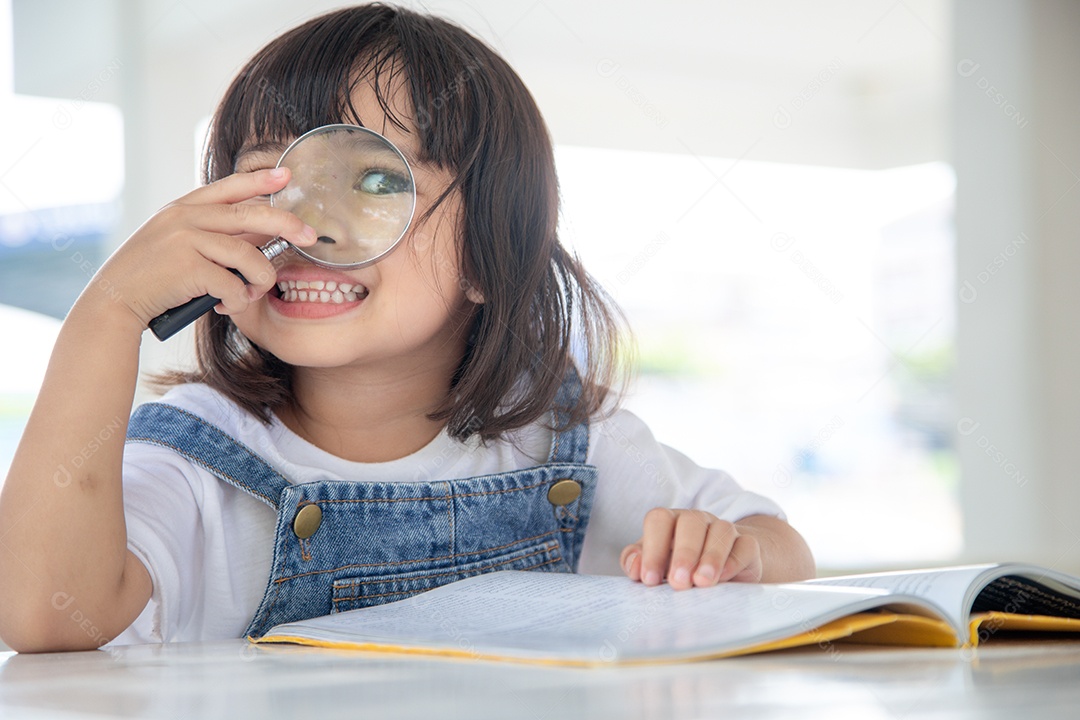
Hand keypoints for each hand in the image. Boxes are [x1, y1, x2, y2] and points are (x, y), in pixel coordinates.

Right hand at [90, 167, 317, 328]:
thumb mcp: (177, 244)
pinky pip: (234, 283)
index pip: (228, 187)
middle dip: (287, 223)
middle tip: (310, 236)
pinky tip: (226, 305)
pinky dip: (238, 299)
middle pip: (251, 214)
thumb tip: (261, 233)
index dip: (260, 180)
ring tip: (250, 293)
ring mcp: (185, 239)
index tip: (287, 175)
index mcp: (182, 208)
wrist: (114, 301)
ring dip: (259, 280)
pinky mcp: (187, 266)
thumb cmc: (152, 278)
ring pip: (249, 255)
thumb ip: (211, 235)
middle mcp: (184, 217)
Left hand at [619, 508, 763, 589]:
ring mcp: (725, 530)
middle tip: (678, 583)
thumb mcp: (657, 565)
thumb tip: (634, 568)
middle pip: (690, 522)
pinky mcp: (748, 545)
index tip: (649, 580)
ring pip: (721, 530)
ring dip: (710, 557)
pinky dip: (734, 561)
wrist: (726, 569)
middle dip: (683, 553)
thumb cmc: (682, 567)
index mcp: (671, 522)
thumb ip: (638, 563)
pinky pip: (745, 545)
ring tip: (702, 583)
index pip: (659, 520)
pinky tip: (722, 578)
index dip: (652, 548)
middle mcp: (697, 521)